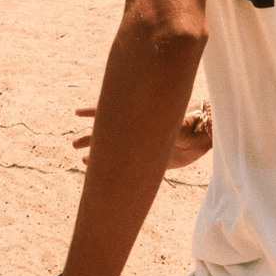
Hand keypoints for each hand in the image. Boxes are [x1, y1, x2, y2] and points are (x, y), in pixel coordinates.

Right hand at [73, 104, 211, 169]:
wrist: (201, 138)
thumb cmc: (192, 125)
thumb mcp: (180, 121)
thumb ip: (175, 122)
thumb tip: (177, 123)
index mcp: (139, 115)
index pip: (113, 109)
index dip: (94, 111)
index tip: (77, 113)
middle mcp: (136, 129)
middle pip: (107, 131)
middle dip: (90, 136)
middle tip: (74, 143)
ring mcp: (138, 144)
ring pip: (111, 147)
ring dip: (95, 150)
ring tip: (81, 157)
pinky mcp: (144, 159)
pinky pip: (121, 163)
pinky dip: (107, 164)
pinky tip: (93, 166)